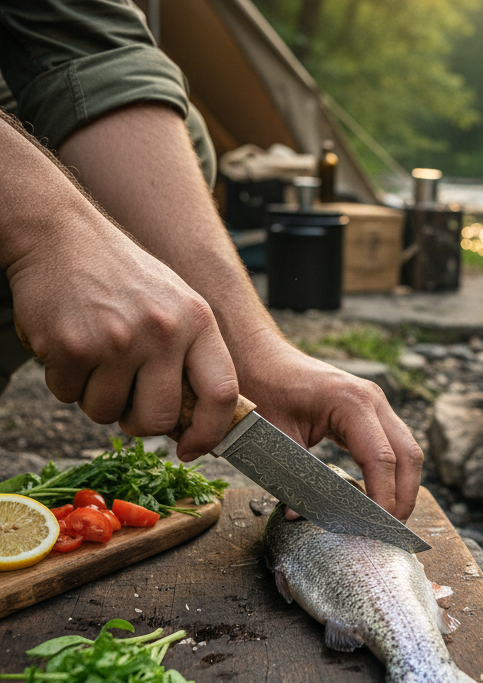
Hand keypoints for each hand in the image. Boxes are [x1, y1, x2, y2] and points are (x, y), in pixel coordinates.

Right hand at [7, 195, 238, 460]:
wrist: (61, 234)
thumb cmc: (121, 275)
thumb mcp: (175, 302)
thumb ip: (190, 353)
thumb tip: (199, 419)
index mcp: (197, 321)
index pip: (222, 393)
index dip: (210, 432)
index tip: (192, 448)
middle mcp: (163, 331)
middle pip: (157, 419)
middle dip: (137, 422)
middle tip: (125, 398)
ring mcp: (118, 340)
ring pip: (106, 413)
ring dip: (95, 397)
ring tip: (94, 355)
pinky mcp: (74, 347)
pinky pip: (68, 396)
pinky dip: (64, 381)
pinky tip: (68, 344)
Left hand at [236, 332, 423, 522]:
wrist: (260, 357)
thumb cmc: (264, 390)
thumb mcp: (275, 438)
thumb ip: (292, 478)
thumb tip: (299, 516)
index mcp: (351, 402)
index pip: (381, 459)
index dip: (383, 498)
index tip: (377, 529)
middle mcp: (372, 399)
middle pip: (408, 455)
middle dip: (404, 497)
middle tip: (391, 532)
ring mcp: (375, 403)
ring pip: (406, 450)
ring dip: (402, 485)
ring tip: (386, 520)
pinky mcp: (370, 411)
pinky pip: (392, 444)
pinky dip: (391, 472)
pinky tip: (377, 497)